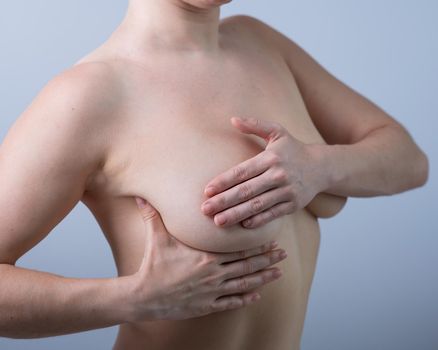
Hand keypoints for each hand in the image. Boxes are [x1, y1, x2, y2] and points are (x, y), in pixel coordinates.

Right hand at [126, 197, 286, 321]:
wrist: (144, 297)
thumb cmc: (152, 266)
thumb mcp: (156, 238)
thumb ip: (153, 215)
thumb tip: (141, 196)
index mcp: (206, 257)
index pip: (238, 250)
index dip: (257, 246)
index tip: (271, 240)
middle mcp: (213, 275)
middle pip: (247, 266)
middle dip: (267, 260)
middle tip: (283, 254)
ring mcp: (212, 292)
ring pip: (244, 285)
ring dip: (263, 279)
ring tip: (278, 274)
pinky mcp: (207, 306)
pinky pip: (231, 303)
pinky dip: (246, 299)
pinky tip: (257, 295)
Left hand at [201, 116, 326, 228]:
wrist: (322, 167)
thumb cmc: (293, 149)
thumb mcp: (277, 132)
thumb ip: (255, 125)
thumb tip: (232, 119)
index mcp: (270, 158)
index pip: (242, 172)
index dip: (223, 181)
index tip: (207, 190)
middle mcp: (278, 175)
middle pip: (246, 191)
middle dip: (224, 201)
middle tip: (205, 209)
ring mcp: (287, 192)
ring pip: (257, 205)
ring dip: (236, 214)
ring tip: (218, 221)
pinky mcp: (293, 205)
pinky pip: (273, 214)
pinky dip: (258, 220)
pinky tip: (243, 225)